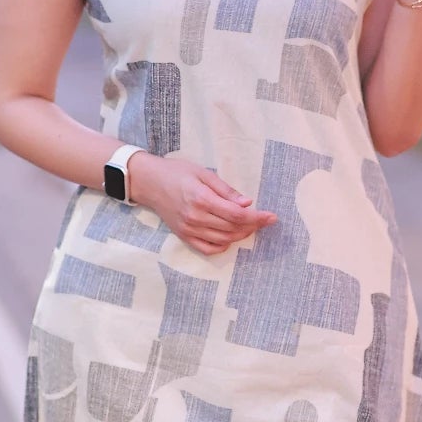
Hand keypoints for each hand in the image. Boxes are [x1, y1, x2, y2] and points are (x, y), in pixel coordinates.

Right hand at [130, 153, 275, 255]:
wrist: (149, 182)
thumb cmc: (177, 172)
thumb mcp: (203, 173)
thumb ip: (226, 190)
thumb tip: (247, 204)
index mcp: (202, 199)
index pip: (237, 215)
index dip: (257, 218)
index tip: (272, 217)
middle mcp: (196, 218)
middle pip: (233, 229)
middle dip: (253, 226)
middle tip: (263, 219)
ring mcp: (189, 229)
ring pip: (223, 240)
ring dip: (240, 235)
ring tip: (249, 226)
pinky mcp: (184, 236)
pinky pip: (208, 249)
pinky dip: (223, 246)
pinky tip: (230, 237)